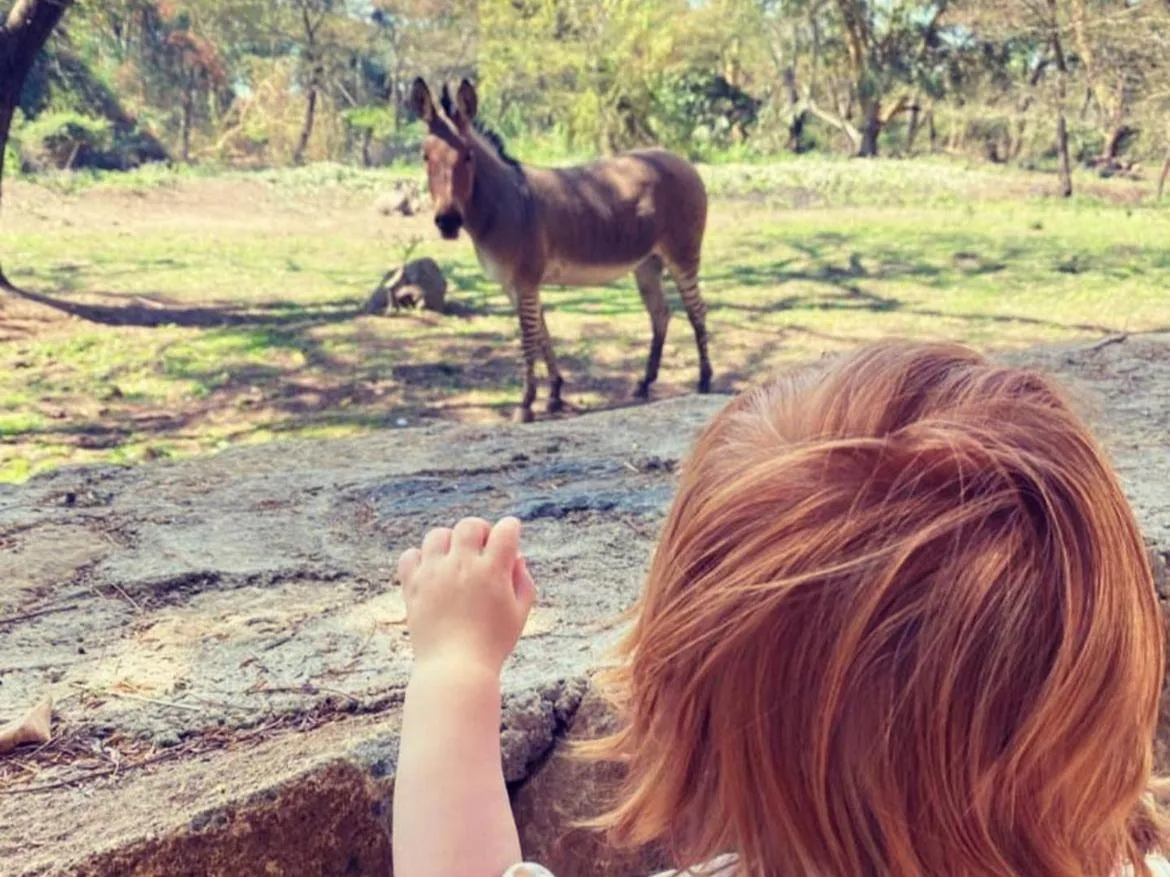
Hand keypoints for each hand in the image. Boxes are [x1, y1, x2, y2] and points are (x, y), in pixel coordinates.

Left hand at [397, 516, 536, 674]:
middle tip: (482, 547)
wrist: (455, 670)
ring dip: (449, 541)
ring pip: (438, 535)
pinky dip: (420, 558)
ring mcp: (434, 574)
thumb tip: (516, 557)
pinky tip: (431, 572)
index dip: (511, 529)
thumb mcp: (520, 614)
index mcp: (492, 570)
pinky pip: (410, 556)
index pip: (505, 530)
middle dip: (480, 530)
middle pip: (469, 525)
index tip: (509, 539)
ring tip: (454, 559)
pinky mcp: (413, 586)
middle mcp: (462, 566)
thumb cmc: (492, 644)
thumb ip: (522, 580)